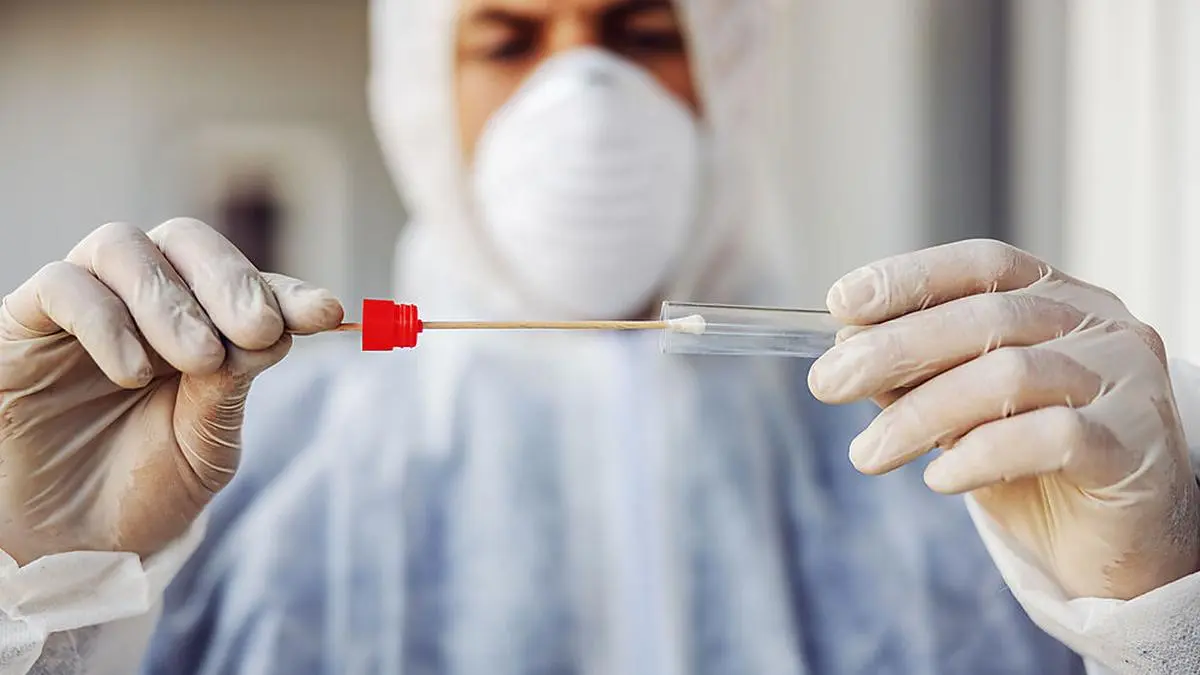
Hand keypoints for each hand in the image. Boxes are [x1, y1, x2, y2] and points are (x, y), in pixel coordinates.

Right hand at [0, 220, 342, 564]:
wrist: (68, 546)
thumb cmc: (143, 491)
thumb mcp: (205, 446)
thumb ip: (230, 389)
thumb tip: (269, 331)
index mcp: (200, 324)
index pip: (246, 283)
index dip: (288, 292)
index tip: (327, 314)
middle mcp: (142, 301)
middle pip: (185, 240)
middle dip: (231, 280)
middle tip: (256, 330)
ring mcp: (82, 306)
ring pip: (121, 246)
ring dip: (170, 299)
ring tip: (198, 359)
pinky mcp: (22, 324)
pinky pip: (60, 285)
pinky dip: (105, 319)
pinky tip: (134, 372)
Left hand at [808, 239, 1199, 599]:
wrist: (1121, 551)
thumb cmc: (1035, 469)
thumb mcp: (962, 414)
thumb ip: (918, 377)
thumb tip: (847, 347)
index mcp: (1058, 300)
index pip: (981, 266)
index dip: (908, 277)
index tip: (840, 303)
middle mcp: (1099, 325)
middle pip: (985, 317)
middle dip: (892, 349)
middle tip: (827, 383)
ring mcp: (1125, 379)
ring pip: (1008, 375)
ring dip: (920, 414)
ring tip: (866, 454)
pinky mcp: (1135, 443)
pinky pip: (1048, 436)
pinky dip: (980, 454)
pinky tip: (939, 478)